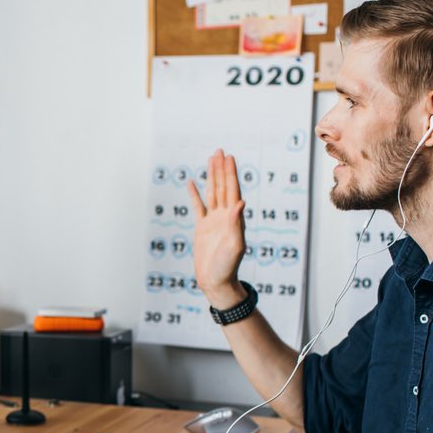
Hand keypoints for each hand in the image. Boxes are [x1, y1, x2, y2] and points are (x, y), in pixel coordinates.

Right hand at [189, 149, 246, 307]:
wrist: (216, 280)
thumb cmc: (228, 266)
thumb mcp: (235, 245)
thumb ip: (236, 223)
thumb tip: (241, 202)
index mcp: (234, 218)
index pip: (233, 191)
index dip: (231, 174)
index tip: (229, 158)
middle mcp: (225, 216)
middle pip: (223, 187)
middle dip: (222, 169)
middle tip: (220, 151)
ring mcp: (213, 220)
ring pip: (212, 192)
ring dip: (212, 176)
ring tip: (210, 160)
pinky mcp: (202, 227)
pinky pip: (198, 206)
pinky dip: (195, 194)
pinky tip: (191, 183)